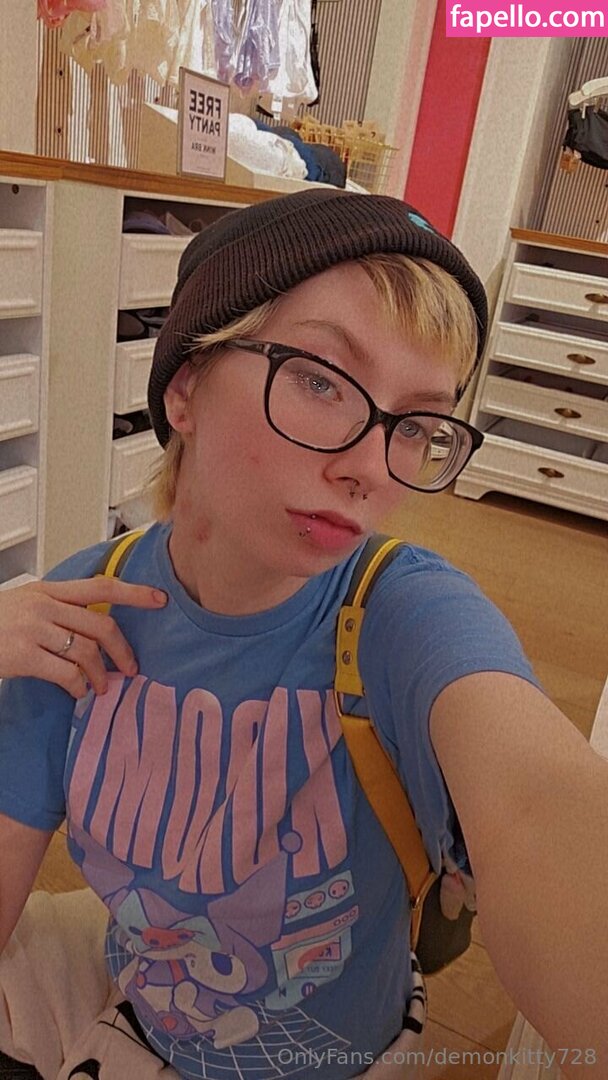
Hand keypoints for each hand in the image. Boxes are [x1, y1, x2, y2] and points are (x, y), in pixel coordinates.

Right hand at [0, 578, 166, 695]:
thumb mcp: (26, 604)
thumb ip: (59, 610)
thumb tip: (97, 629)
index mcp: (48, 590)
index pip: (101, 586)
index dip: (135, 593)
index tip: (161, 600)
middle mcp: (44, 605)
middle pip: (102, 625)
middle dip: (123, 650)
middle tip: (131, 668)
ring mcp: (33, 629)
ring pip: (87, 652)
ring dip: (101, 675)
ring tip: (102, 687)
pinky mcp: (24, 655)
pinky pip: (67, 673)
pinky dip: (79, 687)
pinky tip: (78, 692)